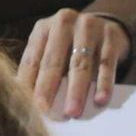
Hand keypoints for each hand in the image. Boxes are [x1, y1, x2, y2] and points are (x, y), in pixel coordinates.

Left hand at [16, 9, 130, 118]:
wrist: (104, 24)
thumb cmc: (70, 44)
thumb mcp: (51, 49)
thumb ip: (38, 69)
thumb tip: (24, 100)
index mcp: (43, 28)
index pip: (32, 59)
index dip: (28, 83)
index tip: (27, 106)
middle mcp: (64, 22)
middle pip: (54, 60)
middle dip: (48, 88)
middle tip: (45, 110)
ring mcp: (89, 26)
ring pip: (81, 63)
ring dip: (76, 91)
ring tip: (72, 112)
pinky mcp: (111, 35)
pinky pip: (106, 63)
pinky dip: (104, 84)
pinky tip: (100, 100)